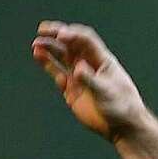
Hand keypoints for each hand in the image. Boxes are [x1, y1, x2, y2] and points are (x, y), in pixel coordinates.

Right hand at [31, 20, 143, 140]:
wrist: (121, 128)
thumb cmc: (121, 107)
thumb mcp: (106, 92)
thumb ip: (90, 79)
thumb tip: (77, 68)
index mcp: (102, 60)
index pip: (85, 40)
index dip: (72, 35)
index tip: (60, 35)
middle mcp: (89, 65)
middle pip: (71, 44)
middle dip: (57, 35)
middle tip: (42, 30)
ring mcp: (80, 77)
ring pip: (62, 57)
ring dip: (49, 49)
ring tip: (36, 45)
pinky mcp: (72, 90)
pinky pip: (58, 74)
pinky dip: (49, 66)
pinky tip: (40, 58)